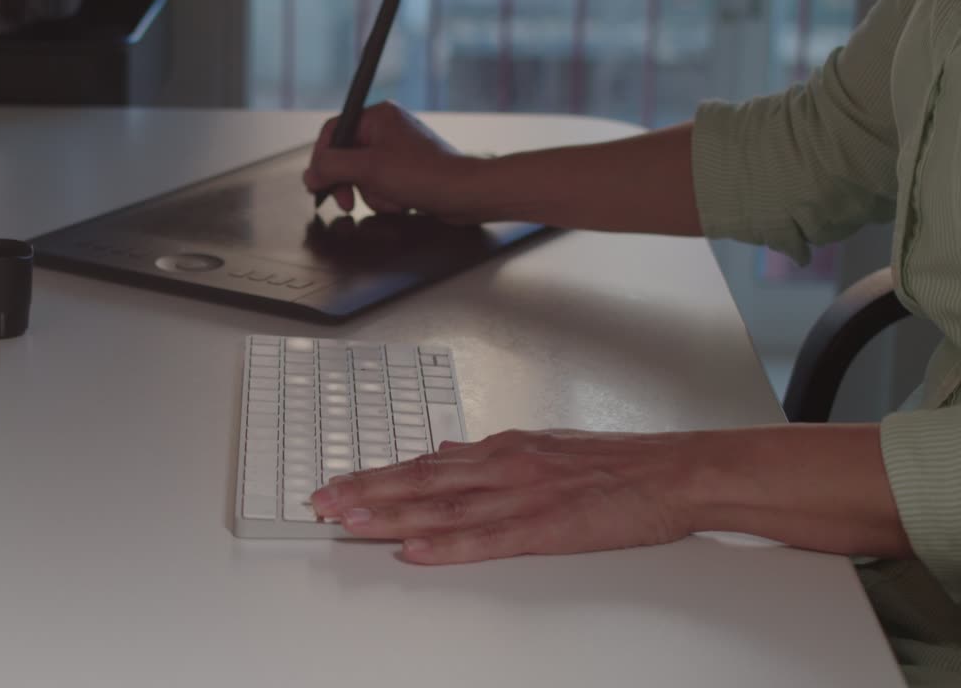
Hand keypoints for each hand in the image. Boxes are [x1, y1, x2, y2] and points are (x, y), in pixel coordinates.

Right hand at [303, 101, 488, 223]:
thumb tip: (310, 174)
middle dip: (350, 184)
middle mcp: (387, 129)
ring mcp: (397, 151)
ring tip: (392, 199)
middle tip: (348, 202)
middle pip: (346, 158)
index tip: (319, 183)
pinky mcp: (406, 171)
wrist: (466, 194)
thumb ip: (332, 168)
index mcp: (378, 116)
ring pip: (362, 177)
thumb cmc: (427, 175)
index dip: (323, 161)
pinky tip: (403, 203)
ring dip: (372, 195)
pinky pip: (380, 186)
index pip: (334, 132)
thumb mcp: (369, 170)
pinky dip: (386, 199)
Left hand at [309, 429, 697, 564]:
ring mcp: (523, 496)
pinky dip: (447, 546)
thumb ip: (488, 455)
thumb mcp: (542, 446)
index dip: (379, 476)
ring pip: (443, 508)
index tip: (340, 484)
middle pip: (422, 483)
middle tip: (322, 502)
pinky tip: (415, 550)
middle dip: (367, 493)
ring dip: (391, 516)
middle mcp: (504, 466)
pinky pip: (488, 540)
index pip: (426, 465)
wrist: (674, 472)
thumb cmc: (616, 463)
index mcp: (503, 450)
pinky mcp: (548, 527)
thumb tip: (443, 455)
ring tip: (349, 522)